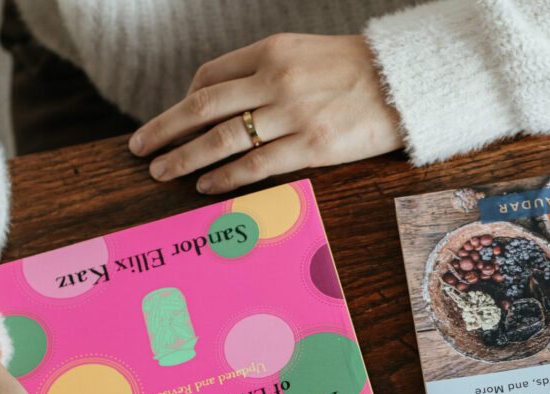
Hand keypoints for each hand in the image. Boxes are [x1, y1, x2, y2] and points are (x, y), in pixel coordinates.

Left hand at [129, 34, 402, 193]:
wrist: (410, 85)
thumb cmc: (362, 74)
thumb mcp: (309, 55)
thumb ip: (270, 72)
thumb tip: (233, 101)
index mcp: (271, 51)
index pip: (211, 76)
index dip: (185, 100)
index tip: (175, 120)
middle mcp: (275, 79)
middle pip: (202, 106)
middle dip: (165, 129)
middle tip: (139, 149)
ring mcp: (293, 114)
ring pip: (221, 138)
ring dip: (184, 157)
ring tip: (161, 172)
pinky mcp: (313, 146)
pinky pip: (256, 164)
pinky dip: (224, 177)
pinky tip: (205, 186)